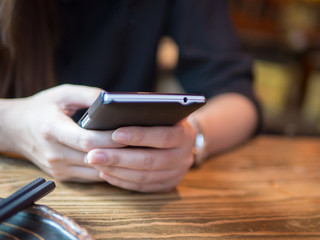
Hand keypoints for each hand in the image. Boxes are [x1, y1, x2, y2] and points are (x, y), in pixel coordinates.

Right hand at [0, 84, 123, 181]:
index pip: (87, 140)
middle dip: (120, 151)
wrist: (16, 129)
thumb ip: (88, 95)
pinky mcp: (62, 176)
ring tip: (134, 151)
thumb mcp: (62, 94)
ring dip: (116, 163)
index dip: (111, 139)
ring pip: (96, 171)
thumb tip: (114, 101)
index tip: (130, 133)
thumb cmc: (41, 108)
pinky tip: (119, 159)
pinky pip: (91, 177)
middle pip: (95, 158)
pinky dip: (107, 169)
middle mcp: (54, 153)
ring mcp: (57, 168)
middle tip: (141, 143)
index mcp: (52, 129)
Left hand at [85, 120, 195, 191]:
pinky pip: (142, 187)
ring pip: (144, 176)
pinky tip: (105, 173)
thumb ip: (146, 112)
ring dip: (116, 171)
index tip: (114, 133)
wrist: (182, 140)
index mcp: (185, 134)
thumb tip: (116, 113)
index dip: (139, 135)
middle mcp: (184, 157)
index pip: (163, 136)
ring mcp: (176, 174)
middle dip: (119, 158)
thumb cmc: (165, 120)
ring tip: (95, 162)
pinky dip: (121, 181)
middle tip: (93, 154)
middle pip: (150, 160)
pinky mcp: (166, 186)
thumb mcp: (163, 112)